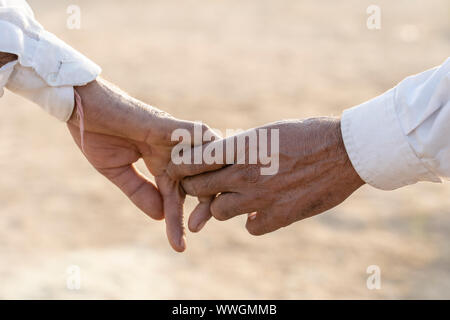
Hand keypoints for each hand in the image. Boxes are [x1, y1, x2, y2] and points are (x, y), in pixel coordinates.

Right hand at [67, 78, 213, 251]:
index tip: (180, 247)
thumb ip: (140, 191)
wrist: (81, 105)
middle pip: (198, 181)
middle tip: (198, 228)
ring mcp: (173, 138)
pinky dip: (206, 151)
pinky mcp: (168, 124)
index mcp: (161, 163)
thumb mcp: (117, 171)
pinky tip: (213, 173)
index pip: (176, 197)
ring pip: (204, 160)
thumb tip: (161, 217)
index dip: (178, 221)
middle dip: (202, 206)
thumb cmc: (96, 134)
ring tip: (208, 211)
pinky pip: (195, 136)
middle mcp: (173, 152)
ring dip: (209, 183)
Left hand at [168, 117, 363, 235]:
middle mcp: (247, 173)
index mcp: (242, 146)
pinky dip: (252, 221)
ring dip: (223, 205)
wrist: (346, 150)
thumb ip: (241, 148)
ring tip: (235, 197)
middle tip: (203, 185)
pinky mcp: (280, 216)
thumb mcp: (268, 132)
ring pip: (220, 211)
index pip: (194, 161)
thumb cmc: (307, 134)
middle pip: (199, 188)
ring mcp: (262, 197)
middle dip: (196, 187)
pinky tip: (261, 211)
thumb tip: (219, 158)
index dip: (183, 166)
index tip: (182, 168)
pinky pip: (251, 227)